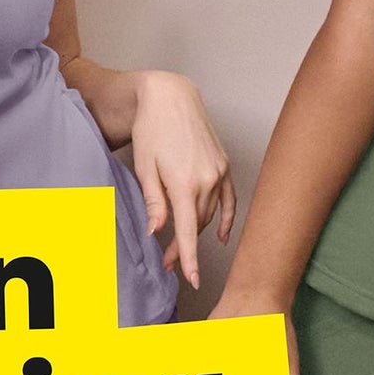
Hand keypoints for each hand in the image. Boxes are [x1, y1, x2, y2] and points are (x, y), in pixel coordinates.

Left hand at [130, 71, 233, 288]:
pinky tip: (219, 235)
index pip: (188, 230)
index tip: (192, 278)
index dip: (190, 257)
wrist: (170, 96)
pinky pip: (229, 199)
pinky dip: (226, 218)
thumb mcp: (144, 166)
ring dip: (197, 232)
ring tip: (180, 248)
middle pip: (197, 225)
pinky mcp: (224, 164)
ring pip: (210, 213)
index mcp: (185, 182)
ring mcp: (219, 172)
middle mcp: (207, 179)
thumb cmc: (152, 128)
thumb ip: (153, 201)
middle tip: (168, 262)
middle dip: (184, 247)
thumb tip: (156, 231)